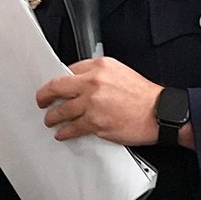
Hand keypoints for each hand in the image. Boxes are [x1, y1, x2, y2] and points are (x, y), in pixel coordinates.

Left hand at [36, 57, 161, 145]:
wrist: (160, 113)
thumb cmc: (143, 95)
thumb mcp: (121, 72)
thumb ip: (99, 74)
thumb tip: (80, 81)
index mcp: (100, 67)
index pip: (69, 70)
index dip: (59, 81)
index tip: (53, 87)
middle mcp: (93, 83)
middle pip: (57, 88)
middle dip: (44, 96)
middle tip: (41, 101)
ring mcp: (92, 104)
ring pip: (62, 110)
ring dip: (52, 116)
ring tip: (50, 119)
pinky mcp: (95, 123)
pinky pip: (72, 128)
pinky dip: (64, 132)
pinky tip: (61, 133)